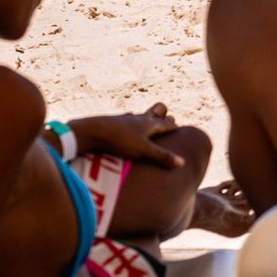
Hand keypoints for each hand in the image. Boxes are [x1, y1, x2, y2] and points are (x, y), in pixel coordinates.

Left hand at [70, 104, 185, 167]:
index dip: (173, 126)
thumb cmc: (120, 140)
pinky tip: (124, 125)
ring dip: (146, 118)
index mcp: (150, 124)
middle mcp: (139, 119)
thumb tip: (183, 163)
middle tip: (168, 118)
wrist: (93, 130)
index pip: (167, 124)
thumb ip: (162, 157)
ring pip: (140, 116)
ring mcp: (125, 119)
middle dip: (163, 116)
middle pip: (156, 113)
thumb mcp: (143, 151)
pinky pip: (124, 119)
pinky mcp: (112, 121)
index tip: (180, 128)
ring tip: (147, 122)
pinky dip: (128, 121)